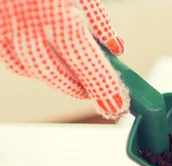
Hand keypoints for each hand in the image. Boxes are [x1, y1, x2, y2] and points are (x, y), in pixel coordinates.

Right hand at [0, 0, 128, 119]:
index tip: (117, 104)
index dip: (102, 86)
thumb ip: (97, 18)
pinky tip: (49, 67)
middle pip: (58, 73)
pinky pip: (13, 58)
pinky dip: (33, 66)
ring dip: (60, 81)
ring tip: (80, 83)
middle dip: (82, 88)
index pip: (85, 61)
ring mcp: (7, 26)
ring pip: (33, 68)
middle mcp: (28, 23)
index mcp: (58, 13)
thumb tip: (115, 48)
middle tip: (103, 95)